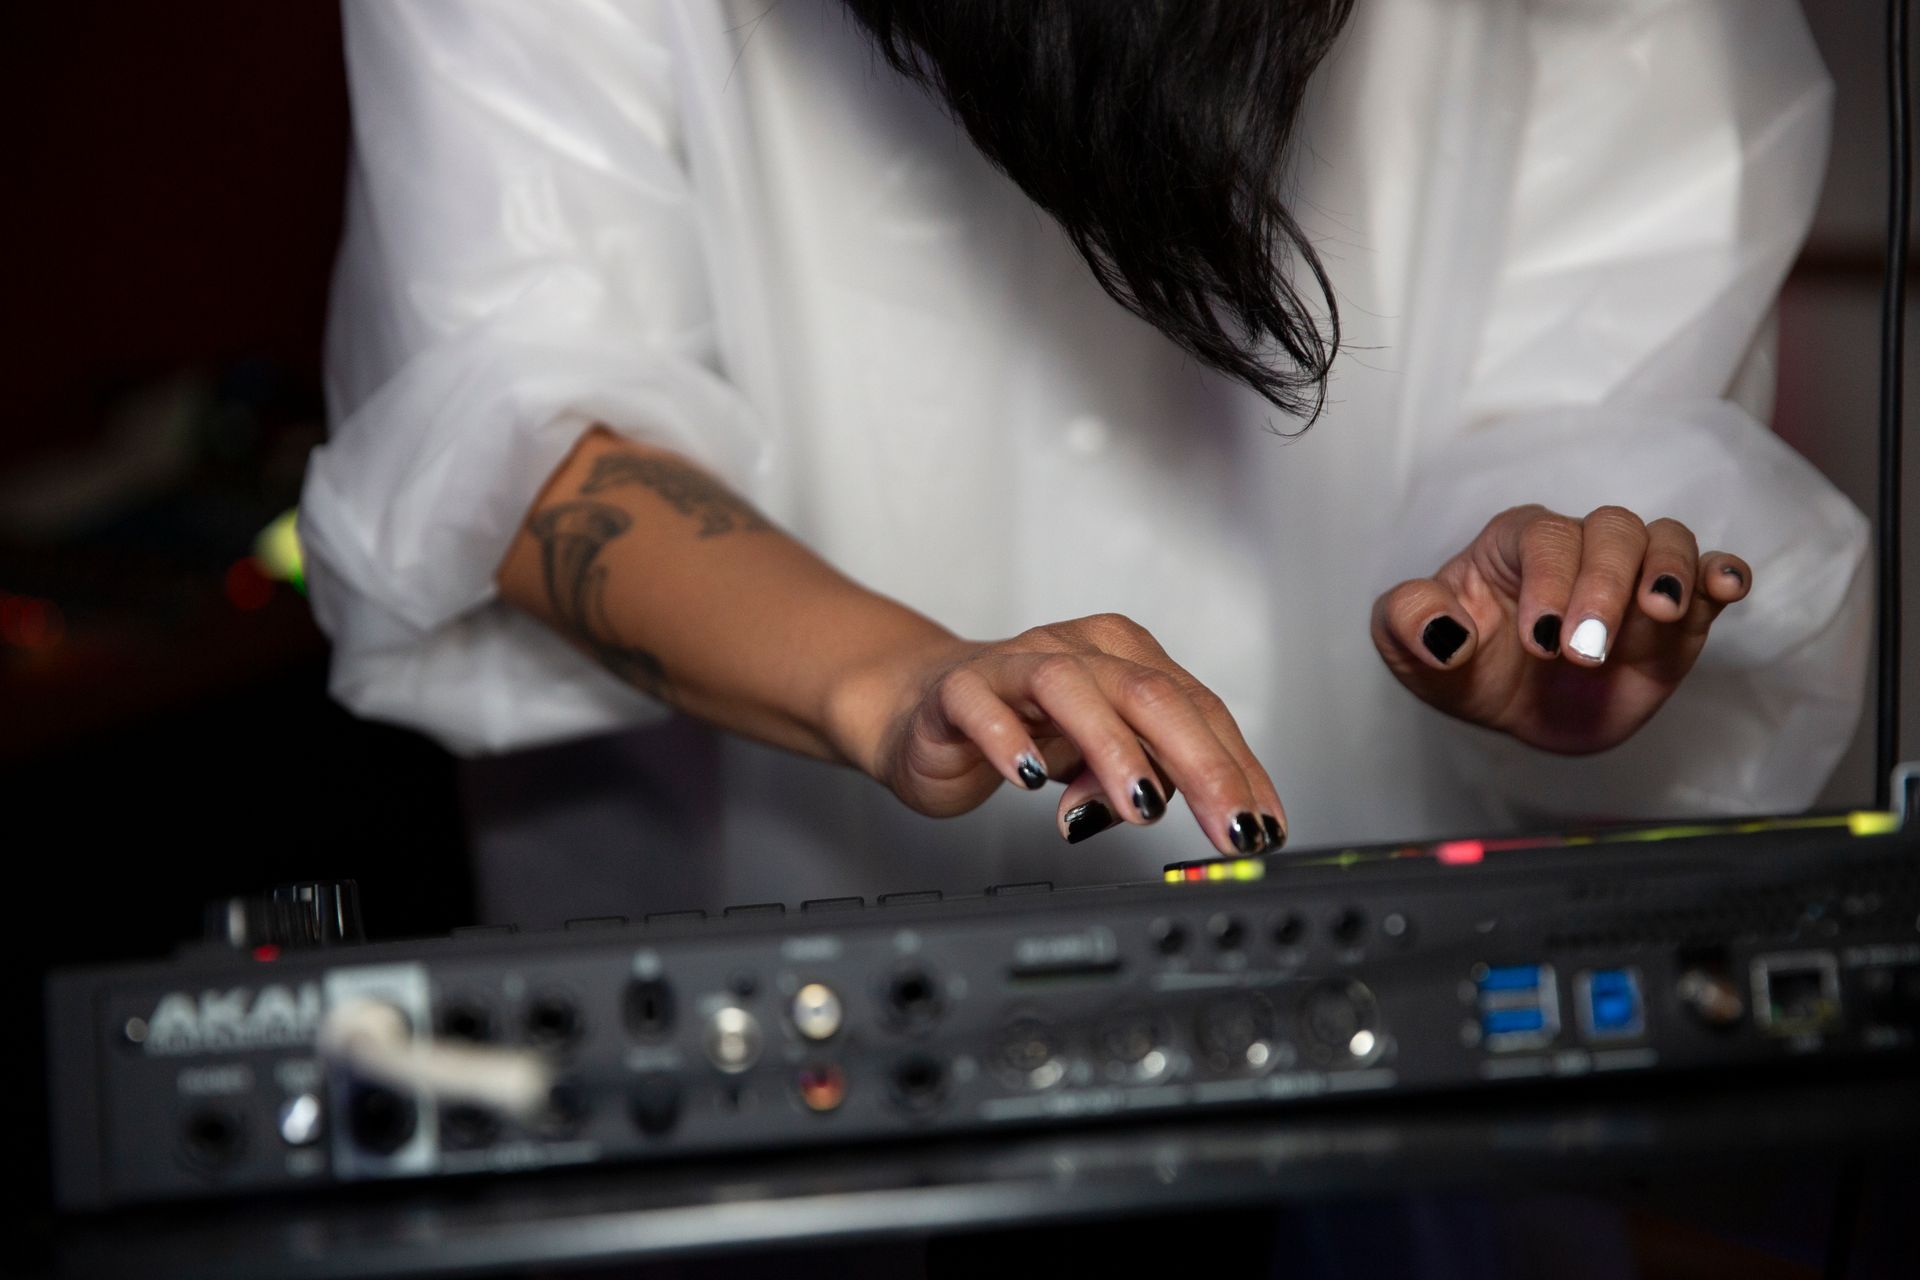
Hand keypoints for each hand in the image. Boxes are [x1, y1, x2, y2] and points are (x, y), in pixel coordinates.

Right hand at [839, 614, 1285, 853]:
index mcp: (1127, 658)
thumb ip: (1136, 778)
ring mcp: (1018, 663)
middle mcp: (1079, 649)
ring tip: (1142, 804)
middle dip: (1201, 765)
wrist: (922, 711)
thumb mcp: (1096, 763)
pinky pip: (984, 704)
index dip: (1237, 769)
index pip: (1199, 709)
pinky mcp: (959, 688)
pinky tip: (1027, 777)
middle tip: (1229, 826)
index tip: (1263, 826)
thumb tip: (1156, 808)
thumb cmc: (1021, 730)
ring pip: (1075, 689)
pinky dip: (1008, 739)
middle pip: (1152, 695)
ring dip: (1115, 749)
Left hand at [1371, 505, 1751, 753]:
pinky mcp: (1676, 619)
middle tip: (1582, 653)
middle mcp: (1581, 548)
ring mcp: (1632, 579)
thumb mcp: (1406, 646)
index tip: (1538, 642)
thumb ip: (1408, 620)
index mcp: (1518, 542)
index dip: (1548, 582)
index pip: (1545, 538)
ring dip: (1669, 574)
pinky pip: (1709, 579)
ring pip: (1666, 543)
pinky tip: (1726, 588)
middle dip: (1603, 588)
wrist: (1511, 713)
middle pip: (1612, 531)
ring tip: (1660, 613)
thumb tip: (1445, 630)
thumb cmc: (1462, 664)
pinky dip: (1722, 575)